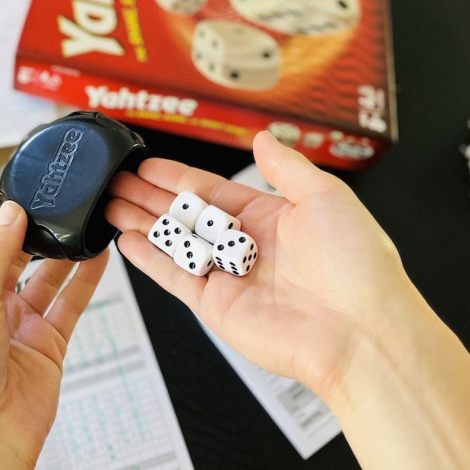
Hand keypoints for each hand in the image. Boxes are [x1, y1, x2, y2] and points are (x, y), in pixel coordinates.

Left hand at [0, 195, 108, 469]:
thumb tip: (10, 214)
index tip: (14, 191)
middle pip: (10, 257)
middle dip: (29, 230)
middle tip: (53, 202)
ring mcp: (19, 326)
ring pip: (45, 278)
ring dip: (61, 252)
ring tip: (79, 222)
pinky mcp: (47, 344)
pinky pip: (69, 305)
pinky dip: (84, 281)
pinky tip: (96, 258)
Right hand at [106, 131, 416, 399]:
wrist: (361, 332)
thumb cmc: (357, 265)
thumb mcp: (325, 197)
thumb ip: (286, 167)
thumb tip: (263, 137)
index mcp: (273, 218)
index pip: (213, 191)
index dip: (177, 177)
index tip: (148, 165)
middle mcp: (247, 247)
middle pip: (186, 216)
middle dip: (150, 197)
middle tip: (116, 181)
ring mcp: (229, 277)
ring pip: (174, 244)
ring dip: (141, 224)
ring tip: (108, 204)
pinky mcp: (216, 306)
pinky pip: (174, 277)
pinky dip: (148, 259)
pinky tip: (126, 240)